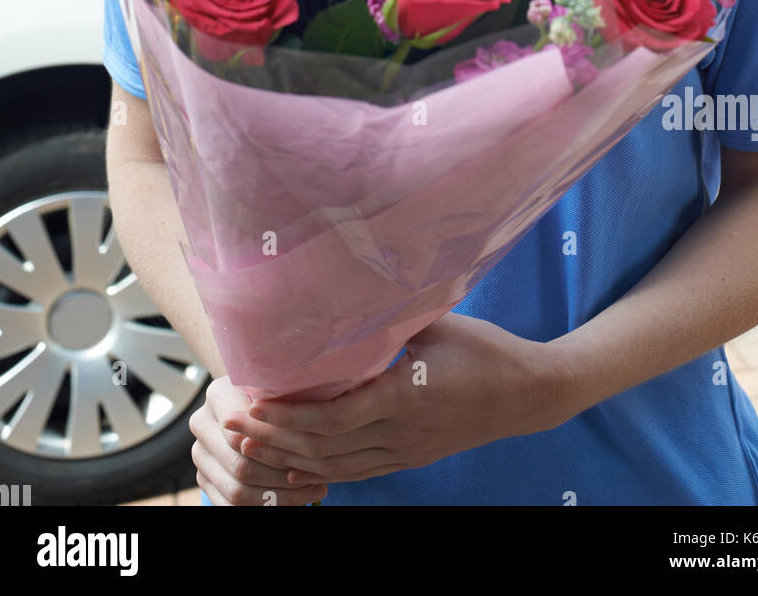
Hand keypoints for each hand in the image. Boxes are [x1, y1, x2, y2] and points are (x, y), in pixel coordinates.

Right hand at [189, 377, 328, 505]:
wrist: (250, 398)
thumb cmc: (276, 390)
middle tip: (320, 479)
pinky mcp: (204, 477)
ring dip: (278, 497)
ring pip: (237, 491)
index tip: (313, 456)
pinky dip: (262, 507)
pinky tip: (292, 501)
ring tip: (313, 491)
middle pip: (241, 466)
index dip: (279, 450)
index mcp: (217, 394)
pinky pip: (230, 505)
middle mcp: (201, 423)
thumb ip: (283, 400)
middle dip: (283, 478)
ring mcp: (200, 453)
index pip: (245, 433)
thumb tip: (306, 422)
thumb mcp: (279, 385)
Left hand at [228, 313, 563, 485]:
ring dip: (289, 459)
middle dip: (273, 439)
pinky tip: (294, 466)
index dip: (286, 417)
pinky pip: (357, 472)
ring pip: (336, 468)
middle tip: (231, 425)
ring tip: (249, 445)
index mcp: (403, 397)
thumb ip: (391, 313)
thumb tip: (347, 285)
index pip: (331, 417)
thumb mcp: (435, 322)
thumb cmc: (483, 349)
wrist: (526, 394)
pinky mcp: (410, 458)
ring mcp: (405, 452)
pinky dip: (320, 470)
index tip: (252, 405)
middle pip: (324, 448)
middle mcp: (400, 434)